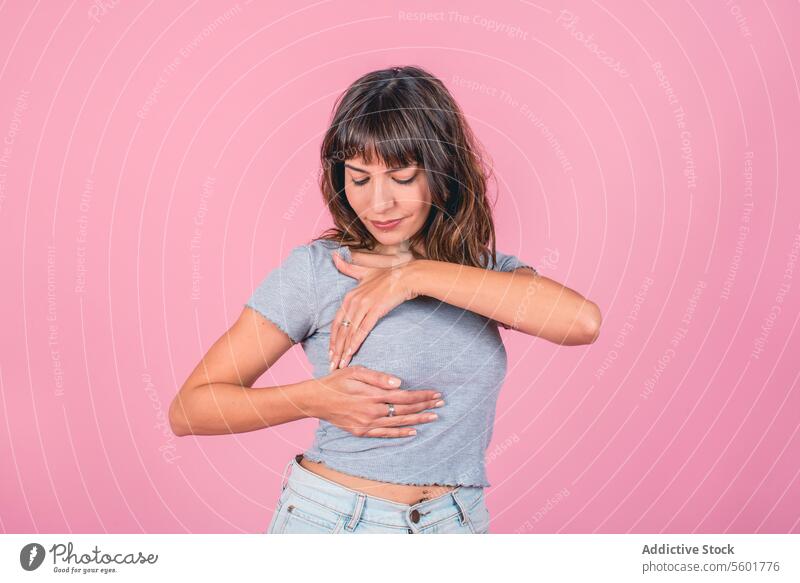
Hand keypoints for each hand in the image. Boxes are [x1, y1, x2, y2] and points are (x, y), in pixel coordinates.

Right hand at [311, 365, 443, 436]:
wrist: (315, 400)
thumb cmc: (335, 381)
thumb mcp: (355, 371)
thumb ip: (378, 377)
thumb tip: (399, 383)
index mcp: (373, 395)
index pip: (404, 397)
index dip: (422, 396)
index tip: (436, 393)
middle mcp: (372, 412)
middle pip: (405, 410)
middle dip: (425, 406)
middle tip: (442, 403)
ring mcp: (367, 424)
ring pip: (399, 423)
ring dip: (418, 420)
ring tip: (434, 416)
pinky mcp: (361, 431)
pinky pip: (385, 434)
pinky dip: (400, 434)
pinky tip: (413, 431)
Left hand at [328, 250, 418, 369]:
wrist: (408, 276)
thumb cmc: (388, 275)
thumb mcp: (365, 271)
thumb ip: (348, 267)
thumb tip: (334, 255)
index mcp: (350, 295)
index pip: (336, 321)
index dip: (332, 339)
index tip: (330, 352)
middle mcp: (353, 300)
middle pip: (340, 330)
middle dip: (335, 349)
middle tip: (332, 365)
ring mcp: (364, 305)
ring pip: (349, 332)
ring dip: (343, 350)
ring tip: (340, 365)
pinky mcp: (376, 310)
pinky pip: (362, 330)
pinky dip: (355, 342)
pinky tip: (351, 353)